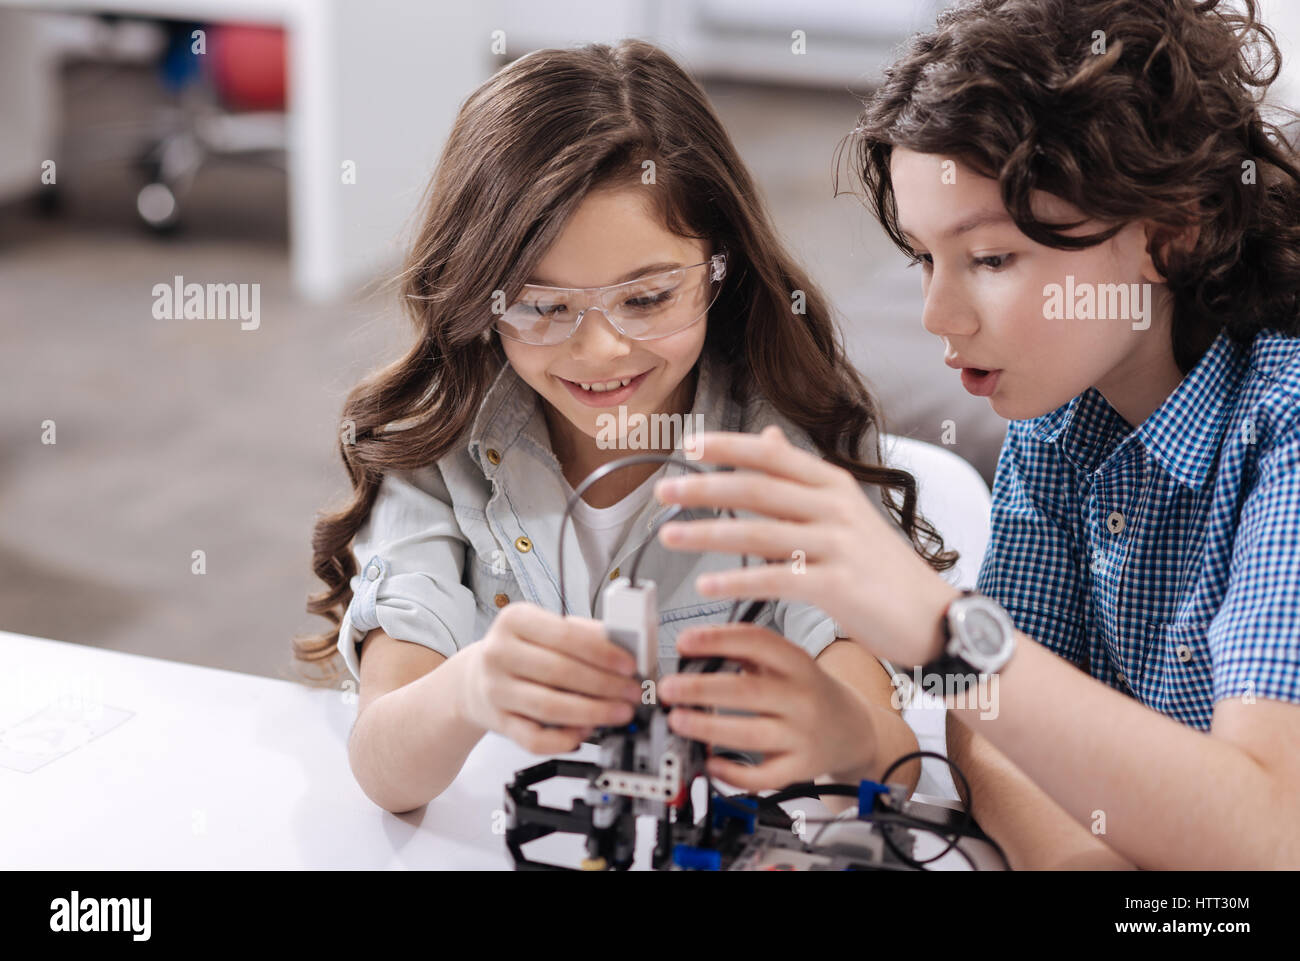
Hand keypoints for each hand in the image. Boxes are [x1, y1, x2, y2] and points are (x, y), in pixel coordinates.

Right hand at [457, 602, 642, 753]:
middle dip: (606, 685)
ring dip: (593, 713)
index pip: (566, 635)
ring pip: (550, 707)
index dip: (603, 653)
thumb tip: (623, 646)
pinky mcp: (498, 722)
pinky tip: (585, 733)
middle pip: (560, 672)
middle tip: (632, 693)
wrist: (473, 679)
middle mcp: (499, 653)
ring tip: (619, 713)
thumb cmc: (519, 650)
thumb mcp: (543, 628)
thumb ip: (581, 633)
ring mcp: (496, 690)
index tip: (629, 666)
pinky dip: (564, 739)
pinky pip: (534, 739)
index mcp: (514, 620)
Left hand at [655, 425, 959, 665]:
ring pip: (760, 533)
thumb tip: (766, 437)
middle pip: (758, 488)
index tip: (687, 446)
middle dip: (704, 488)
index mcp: (833, 484)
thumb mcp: (843, 509)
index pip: (772, 455)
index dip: (727, 447)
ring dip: (708, 534)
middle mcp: (835, 507)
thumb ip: (799, 478)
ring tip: (669, 535)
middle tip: (662, 491)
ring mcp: (838, 545)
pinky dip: (736, 581)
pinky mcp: (838, 585)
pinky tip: (706, 586)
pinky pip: (776, 579)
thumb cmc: (880, 566)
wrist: (930, 616)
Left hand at [658, 623, 878, 790]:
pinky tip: (711, 763)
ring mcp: (802, 736)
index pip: (757, 643)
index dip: (718, 639)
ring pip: (751, 734)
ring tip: (678, 720)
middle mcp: (802, 698)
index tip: (684, 641)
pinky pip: (764, 776)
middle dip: (702, 689)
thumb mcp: (788, 663)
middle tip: (668, 688)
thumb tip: (693, 654)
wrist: (852, 729)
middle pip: (748, 691)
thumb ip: (746, 655)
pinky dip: (734, 772)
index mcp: (797, 664)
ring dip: (709, 729)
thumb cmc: (809, 692)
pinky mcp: (800, 768)